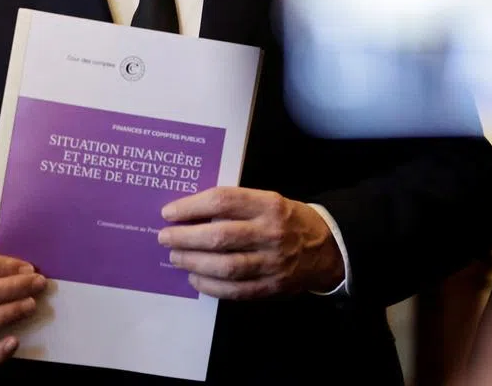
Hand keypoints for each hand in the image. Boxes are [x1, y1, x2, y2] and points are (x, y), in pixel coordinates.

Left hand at [158, 187, 343, 299]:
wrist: (327, 249)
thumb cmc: (289, 220)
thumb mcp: (269, 201)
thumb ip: (237, 206)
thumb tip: (191, 213)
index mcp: (269, 205)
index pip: (223, 201)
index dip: (191, 207)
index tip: (169, 212)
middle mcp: (271, 233)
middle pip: (219, 236)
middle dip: (185, 238)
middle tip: (164, 237)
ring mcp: (272, 263)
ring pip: (224, 266)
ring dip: (193, 262)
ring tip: (176, 257)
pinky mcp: (272, 287)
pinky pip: (234, 290)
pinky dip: (210, 286)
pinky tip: (195, 279)